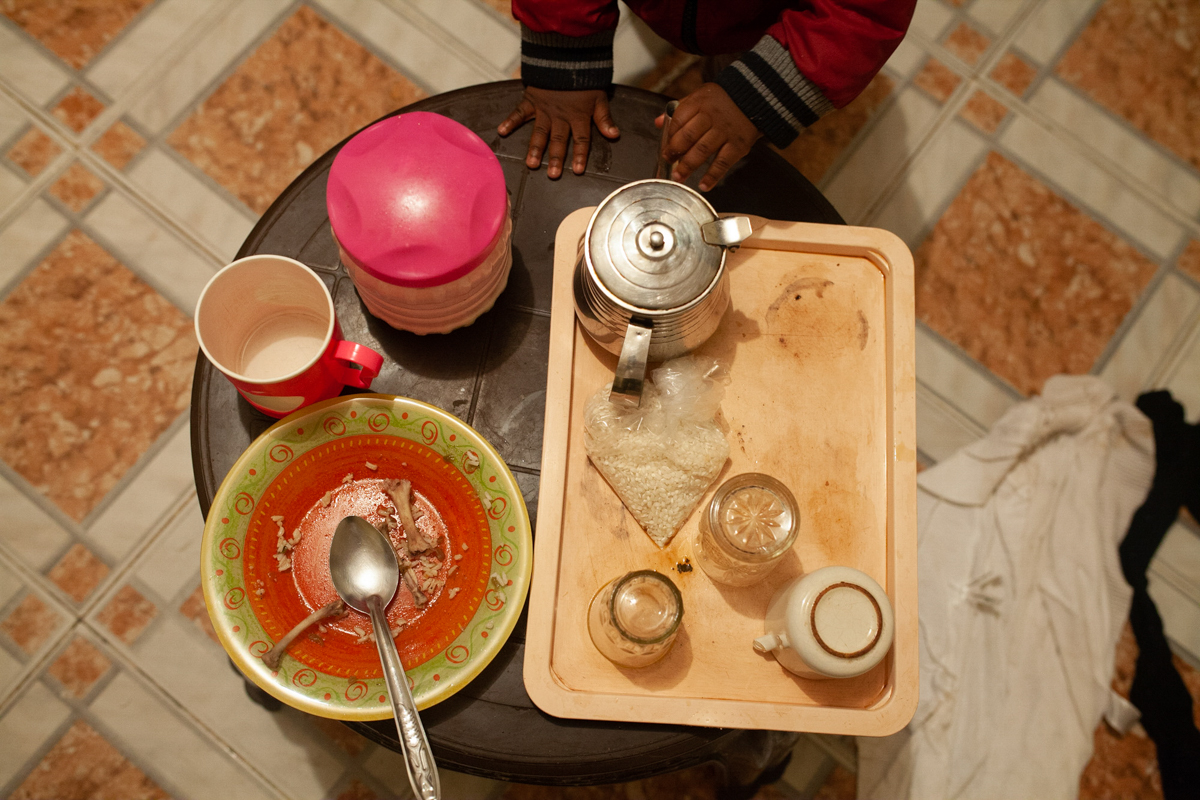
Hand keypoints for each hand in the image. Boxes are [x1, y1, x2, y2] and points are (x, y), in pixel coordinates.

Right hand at [498, 87, 619, 177]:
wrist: (567, 55)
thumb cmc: (584, 79)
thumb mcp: (599, 97)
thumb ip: (604, 118)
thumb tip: (614, 135)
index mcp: (578, 116)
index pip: (581, 139)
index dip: (579, 155)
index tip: (577, 170)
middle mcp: (560, 116)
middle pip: (558, 140)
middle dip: (555, 158)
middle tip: (552, 175)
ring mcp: (544, 109)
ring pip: (539, 132)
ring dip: (535, 148)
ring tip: (531, 164)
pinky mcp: (532, 99)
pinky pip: (520, 111)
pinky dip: (510, 120)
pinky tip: (502, 131)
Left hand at [656, 83, 759, 190]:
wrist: (755, 98)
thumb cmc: (723, 100)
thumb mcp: (700, 97)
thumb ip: (680, 110)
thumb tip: (658, 123)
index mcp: (699, 103)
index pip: (679, 120)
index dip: (669, 136)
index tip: (665, 149)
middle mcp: (711, 116)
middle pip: (688, 136)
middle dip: (675, 152)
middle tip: (667, 163)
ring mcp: (725, 131)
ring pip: (703, 150)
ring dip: (688, 166)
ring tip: (678, 177)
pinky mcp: (738, 145)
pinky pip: (723, 162)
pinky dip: (713, 176)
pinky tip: (704, 185)